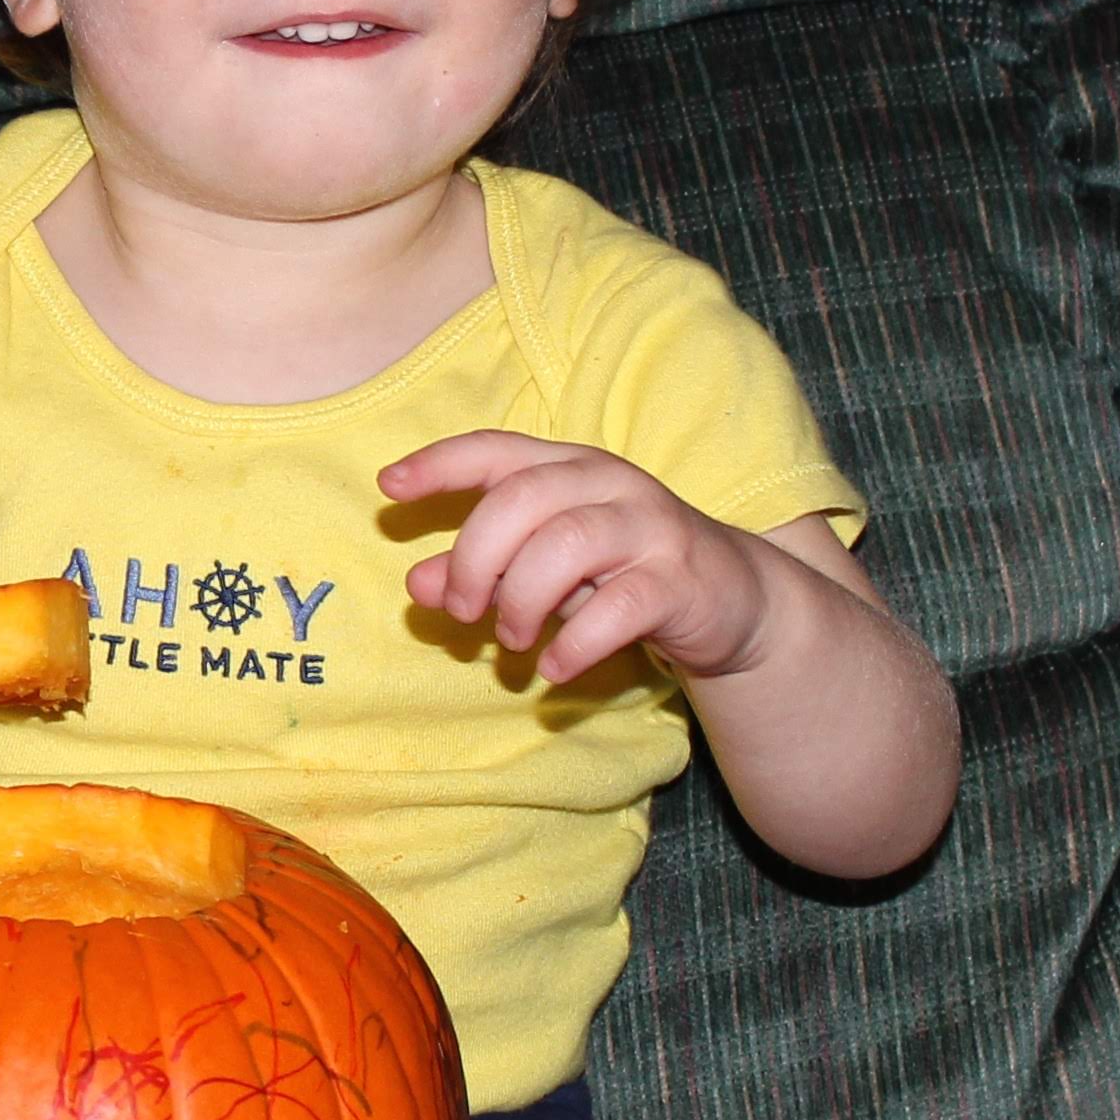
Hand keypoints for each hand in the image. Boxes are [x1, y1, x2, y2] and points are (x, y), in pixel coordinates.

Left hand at [379, 431, 780, 687]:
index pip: (496, 451)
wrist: (731, 601)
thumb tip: (417, 584)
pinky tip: (552, 668)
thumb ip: (484, 568)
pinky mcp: (680, 581)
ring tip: (509, 639)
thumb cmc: (621, 574)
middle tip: (462, 610)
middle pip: (523, 498)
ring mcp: (650, 529)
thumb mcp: (545, 567)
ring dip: (520, 600)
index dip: (440, 465)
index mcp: (570, 467)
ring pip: (566, 545)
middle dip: (475, 557)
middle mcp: (610, 485)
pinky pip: (617, 608)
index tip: (388, 488)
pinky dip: (572, 644)